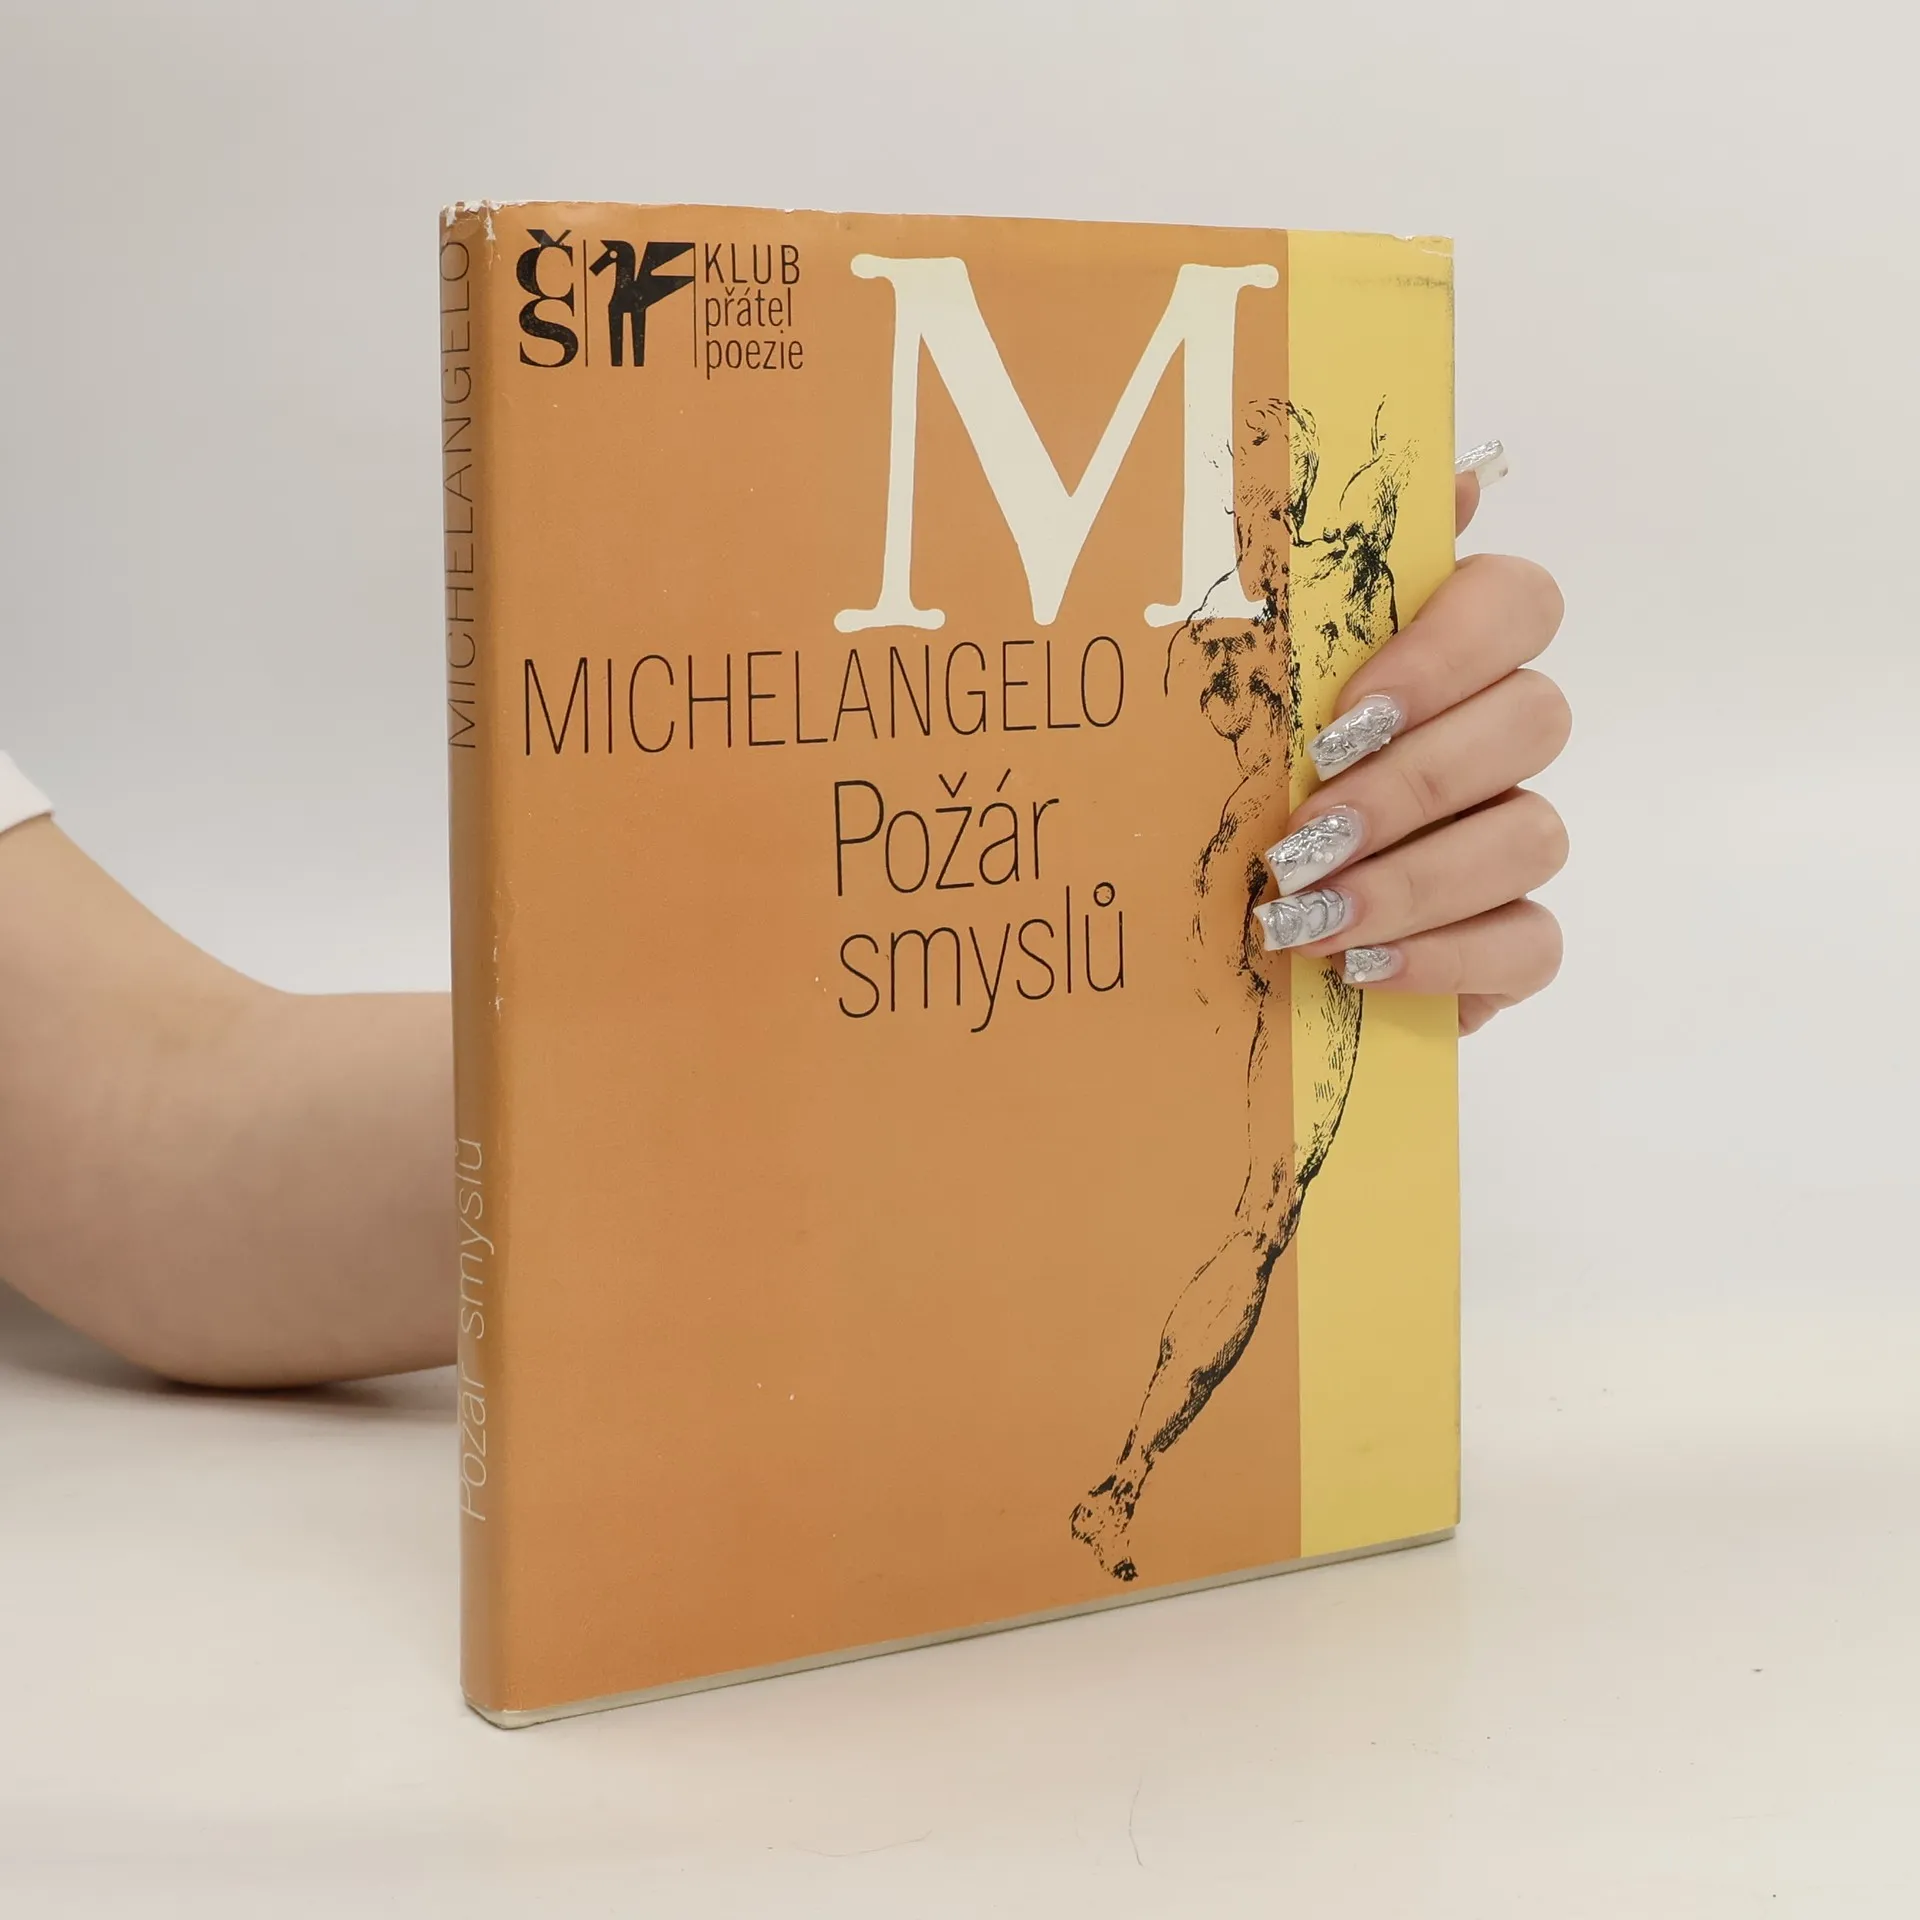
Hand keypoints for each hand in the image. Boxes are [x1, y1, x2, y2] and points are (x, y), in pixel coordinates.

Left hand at [1253, 462, 1568, 1034]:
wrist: (1204, 924)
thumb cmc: (1222, 778)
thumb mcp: (1237, 671)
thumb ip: (1325, 571)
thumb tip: (1451, 474)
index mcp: (1443, 654)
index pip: (1518, 602)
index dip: (1449, 651)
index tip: (1343, 714)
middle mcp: (1495, 737)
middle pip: (1535, 720)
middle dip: (1414, 783)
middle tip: (1304, 836)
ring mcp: (1510, 837)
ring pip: (1534, 835)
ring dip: (1416, 878)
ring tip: (1309, 917)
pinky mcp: (1508, 941)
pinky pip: (1530, 943)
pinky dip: (1445, 959)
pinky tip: (1358, 967)